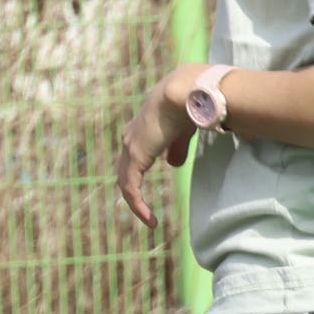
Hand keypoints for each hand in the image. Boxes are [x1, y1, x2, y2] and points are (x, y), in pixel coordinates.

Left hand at [115, 70, 202, 227]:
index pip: (132, 159)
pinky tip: (150, 218)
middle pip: (125, 173)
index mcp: (140, 132)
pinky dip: (138, 205)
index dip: (136, 176)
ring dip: (136, 204)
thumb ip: (176, 148)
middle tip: (145, 213)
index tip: (146, 192)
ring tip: (150, 221)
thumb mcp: (182, 131)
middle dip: (133, 194)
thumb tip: (173, 165)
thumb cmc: (188, 105)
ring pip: (126, 183)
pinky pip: (131, 188)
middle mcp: (130, 139)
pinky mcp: (136, 156)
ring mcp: (131, 147)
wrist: (185, 92)